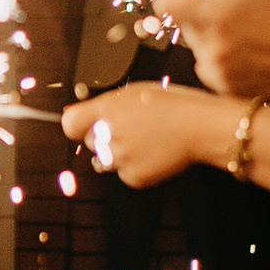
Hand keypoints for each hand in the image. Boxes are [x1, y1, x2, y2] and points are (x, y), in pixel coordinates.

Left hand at [63, 82, 225, 186]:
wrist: (200, 126)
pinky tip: (153, 153)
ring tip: (146, 140)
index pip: (70, 124)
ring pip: (106, 161)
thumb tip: (77, 114)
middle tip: (132, 130)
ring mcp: (121, 158)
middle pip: (90, 143)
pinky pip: (125, 174)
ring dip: (119, 154)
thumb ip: (104, 105)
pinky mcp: (135, 176)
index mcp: (107, 109)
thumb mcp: (134, 93)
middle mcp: (109, 134)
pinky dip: (136, 167)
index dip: (78, 126)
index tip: (84, 126)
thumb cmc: (172, 104)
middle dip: (104, 138)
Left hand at [157, 0, 269, 99]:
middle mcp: (211, 45)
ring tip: (247, 41)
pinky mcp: (225, 89)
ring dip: (213, 43)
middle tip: (232, 20)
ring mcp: (217, 70)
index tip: (177, 0)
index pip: (166, 5)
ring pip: (199, 49)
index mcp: (215, 15)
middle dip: (201, 20)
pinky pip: (212, 69)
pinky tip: (250, 58)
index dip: (172, 0)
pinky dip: (224, 63)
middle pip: (184, 27)